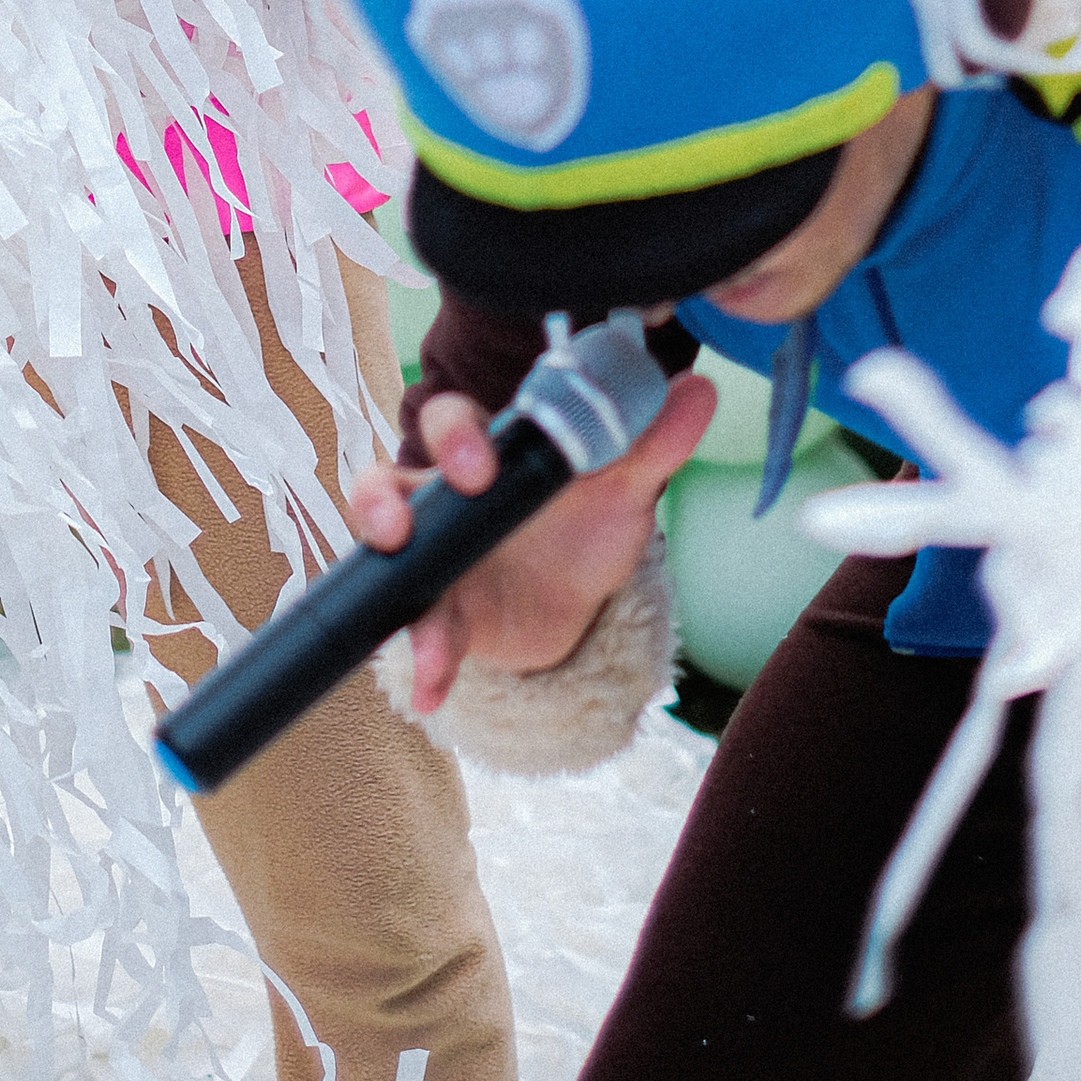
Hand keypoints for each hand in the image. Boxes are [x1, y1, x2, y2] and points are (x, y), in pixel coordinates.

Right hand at [342, 369, 715, 708]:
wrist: (582, 602)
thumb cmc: (588, 521)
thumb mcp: (624, 486)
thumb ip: (654, 440)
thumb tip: (698, 388)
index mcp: (487, 452)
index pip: (448, 422)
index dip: (452, 437)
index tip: (479, 466)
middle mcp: (443, 498)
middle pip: (385, 482)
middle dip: (384, 502)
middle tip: (404, 526)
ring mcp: (433, 558)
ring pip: (382, 561)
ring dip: (389, 595)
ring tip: (425, 638)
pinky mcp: (440, 615)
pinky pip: (419, 633)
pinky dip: (425, 665)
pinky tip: (432, 692)